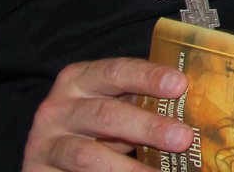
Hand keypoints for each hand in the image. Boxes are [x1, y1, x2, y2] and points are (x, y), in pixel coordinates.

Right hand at [23, 58, 190, 171]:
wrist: (53, 156)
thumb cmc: (95, 124)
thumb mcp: (115, 105)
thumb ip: (141, 101)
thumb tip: (194, 108)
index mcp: (80, 79)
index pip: (116, 71)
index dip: (149, 77)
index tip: (180, 85)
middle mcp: (58, 108)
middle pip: (106, 114)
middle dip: (148, 127)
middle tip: (183, 138)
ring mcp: (45, 143)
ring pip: (88, 155)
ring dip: (129, 168)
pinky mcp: (38, 171)